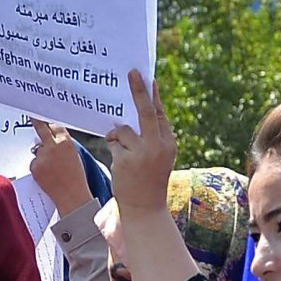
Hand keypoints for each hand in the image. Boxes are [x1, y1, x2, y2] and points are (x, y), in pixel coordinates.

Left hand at [28, 119, 92, 212]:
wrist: (72, 197)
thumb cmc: (76, 178)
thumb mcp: (74, 156)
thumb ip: (63, 145)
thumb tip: (50, 138)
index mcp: (66, 142)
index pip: (54, 126)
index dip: (50, 124)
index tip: (43, 116)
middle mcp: (53, 146)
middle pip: (41, 129)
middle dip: (37, 121)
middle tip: (31, 115)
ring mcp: (42, 157)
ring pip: (37, 150)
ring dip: (41, 155)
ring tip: (52, 169)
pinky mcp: (34, 167)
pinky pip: (34, 162)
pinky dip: (38, 167)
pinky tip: (47, 175)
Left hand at [102, 70, 175, 217]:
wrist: (145, 208)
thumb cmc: (149, 179)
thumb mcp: (157, 156)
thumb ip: (151, 136)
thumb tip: (133, 114)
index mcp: (168, 143)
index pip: (159, 114)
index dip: (153, 96)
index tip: (148, 78)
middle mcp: (157, 146)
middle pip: (145, 112)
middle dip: (138, 91)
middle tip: (131, 73)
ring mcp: (141, 153)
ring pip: (122, 131)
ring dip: (118, 139)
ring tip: (126, 156)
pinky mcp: (124, 161)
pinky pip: (113, 144)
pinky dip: (114, 151)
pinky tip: (121, 165)